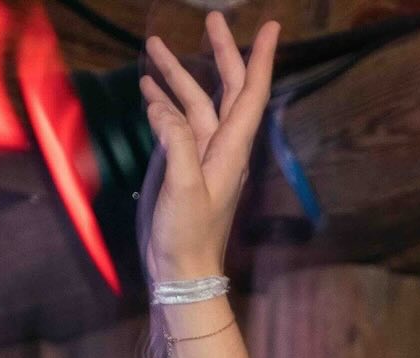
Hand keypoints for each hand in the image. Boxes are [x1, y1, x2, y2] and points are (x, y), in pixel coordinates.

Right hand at [140, 13, 279, 281]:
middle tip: (213, 18)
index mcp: (231, 149)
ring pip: (194, 104)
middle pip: (225, 90)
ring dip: (177, 75)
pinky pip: (175, 123)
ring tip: (153, 46)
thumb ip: (176, 142)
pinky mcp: (180, 164)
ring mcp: (200, 155)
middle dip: (220, 54)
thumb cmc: (188, 235)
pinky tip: (148, 87)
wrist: (180, 270)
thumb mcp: (183, 187)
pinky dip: (163, 101)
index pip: (251, 94)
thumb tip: (162, 104)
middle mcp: (221, 146)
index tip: (272, 27)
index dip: (261, 60)